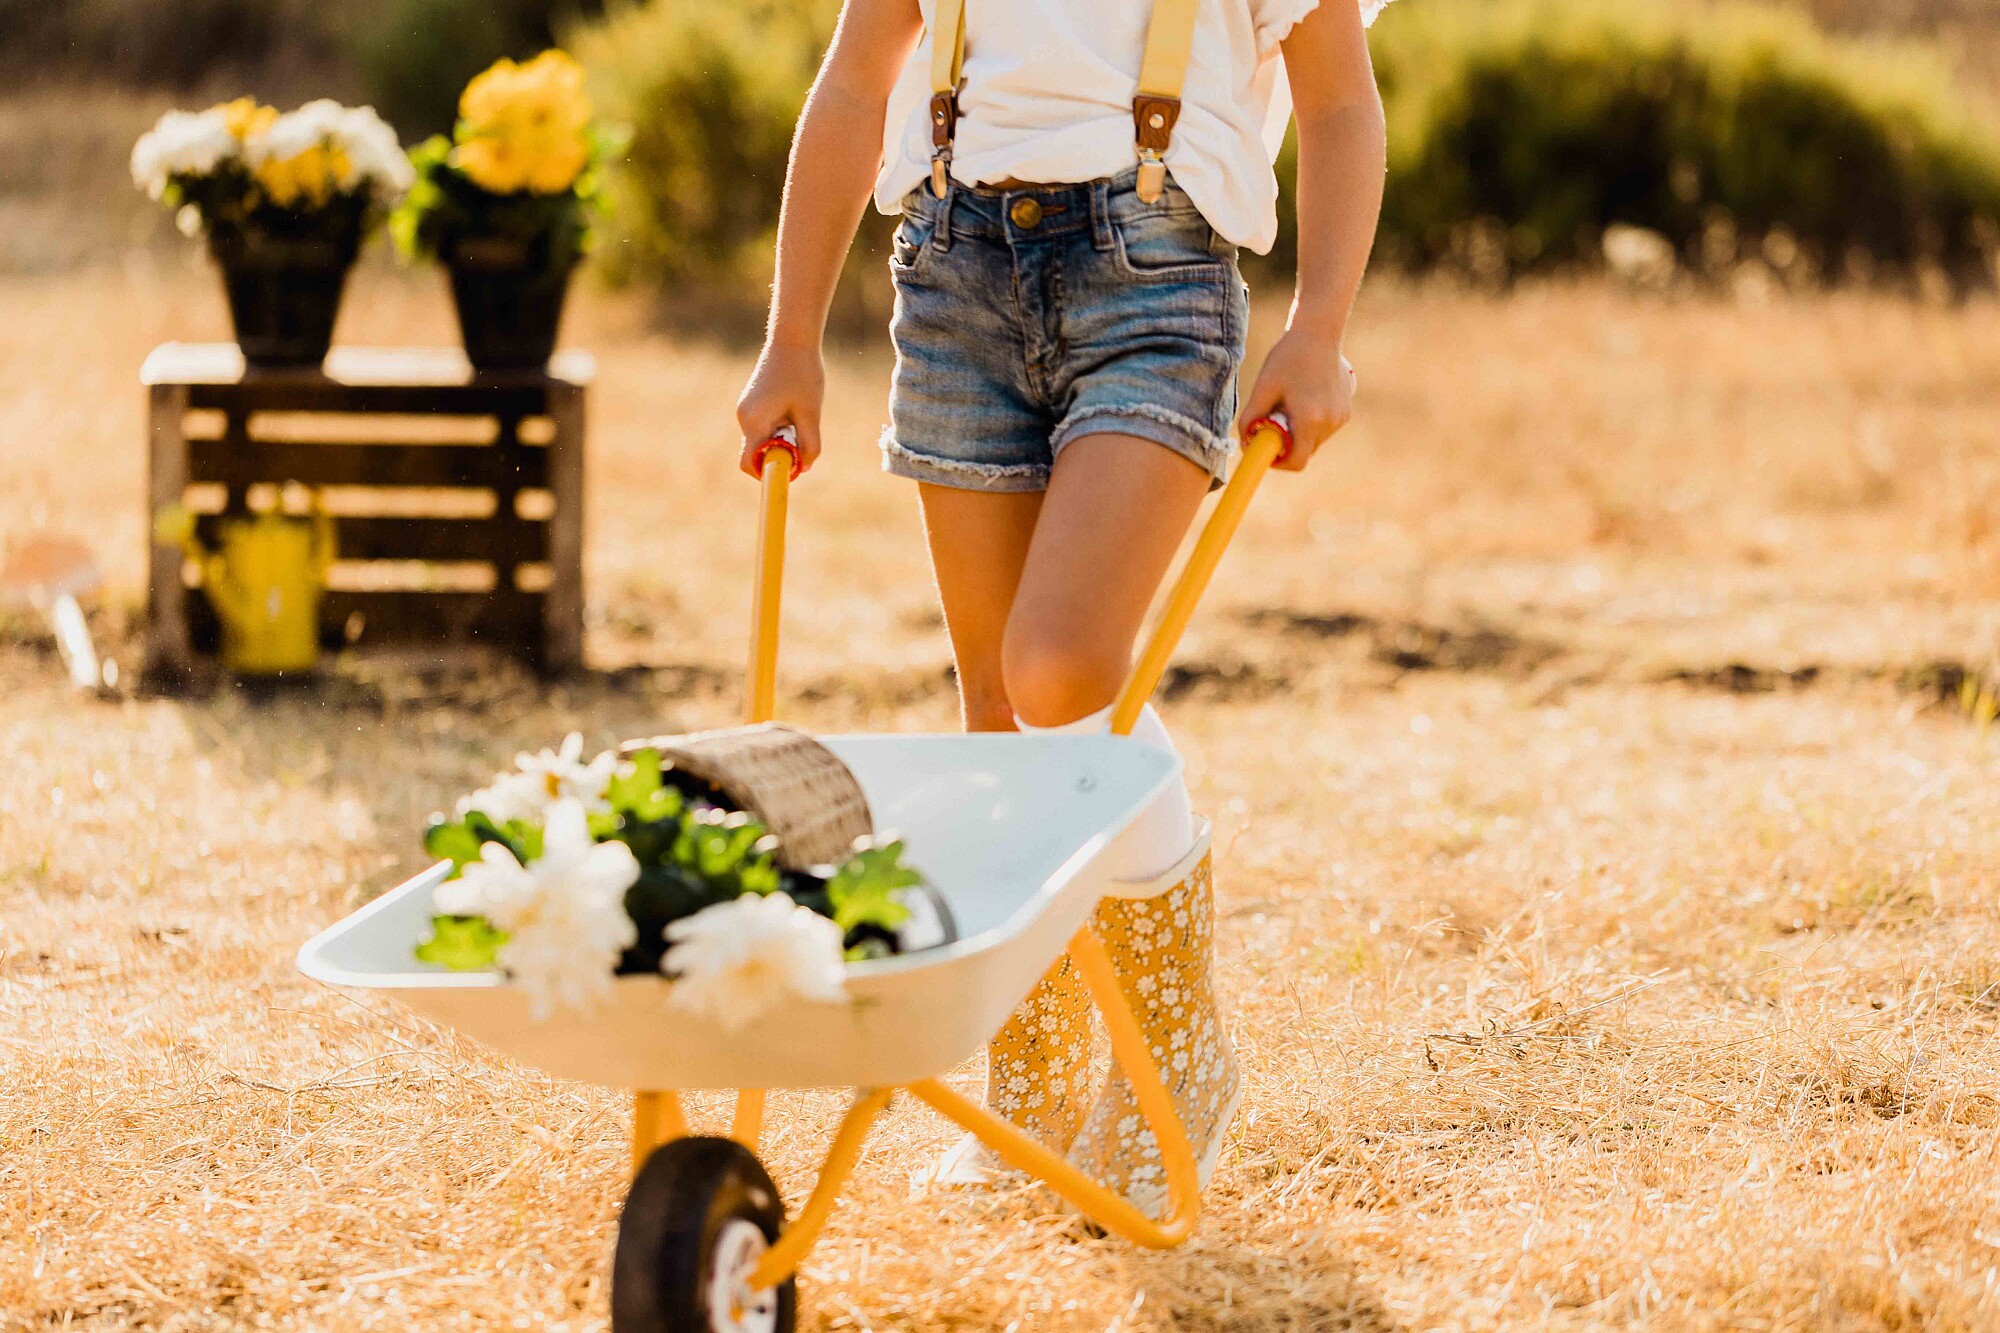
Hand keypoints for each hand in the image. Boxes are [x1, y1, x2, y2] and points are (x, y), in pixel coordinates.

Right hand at [736, 339, 825, 477]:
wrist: (792, 339)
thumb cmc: (802, 374)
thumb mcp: (811, 414)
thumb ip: (809, 445)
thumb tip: (804, 468)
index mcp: (754, 422)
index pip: (749, 464)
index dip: (769, 472)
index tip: (792, 465)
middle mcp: (744, 418)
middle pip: (759, 453)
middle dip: (782, 452)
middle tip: (803, 432)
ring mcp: (746, 410)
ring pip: (764, 439)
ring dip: (784, 437)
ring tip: (800, 413)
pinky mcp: (752, 403)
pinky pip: (765, 426)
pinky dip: (781, 426)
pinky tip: (795, 405)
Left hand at [1239, 325, 1356, 471]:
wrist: (1318, 333)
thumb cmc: (1288, 357)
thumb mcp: (1263, 387)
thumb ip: (1251, 418)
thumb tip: (1245, 442)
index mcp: (1309, 419)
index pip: (1297, 462)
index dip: (1279, 463)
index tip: (1268, 451)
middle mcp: (1330, 422)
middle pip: (1305, 452)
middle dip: (1288, 444)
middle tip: (1275, 421)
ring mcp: (1341, 417)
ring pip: (1315, 440)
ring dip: (1300, 432)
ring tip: (1292, 403)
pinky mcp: (1346, 411)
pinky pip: (1325, 428)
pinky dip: (1313, 422)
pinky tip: (1306, 396)